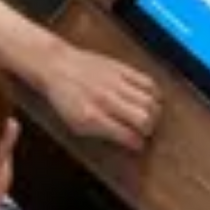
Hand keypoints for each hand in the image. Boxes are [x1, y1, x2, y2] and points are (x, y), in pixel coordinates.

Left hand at [46, 47, 161, 151]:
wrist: (56, 64)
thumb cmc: (64, 97)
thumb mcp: (75, 123)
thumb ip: (101, 133)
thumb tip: (126, 142)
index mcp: (92, 116)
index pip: (127, 135)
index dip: (137, 144)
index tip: (138, 145)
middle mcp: (106, 100)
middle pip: (145, 119)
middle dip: (149, 130)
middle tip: (145, 131)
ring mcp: (116, 82)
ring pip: (150, 102)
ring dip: (153, 113)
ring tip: (147, 115)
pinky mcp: (123, 69)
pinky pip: (149, 82)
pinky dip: (153, 93)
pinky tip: (147, 98)